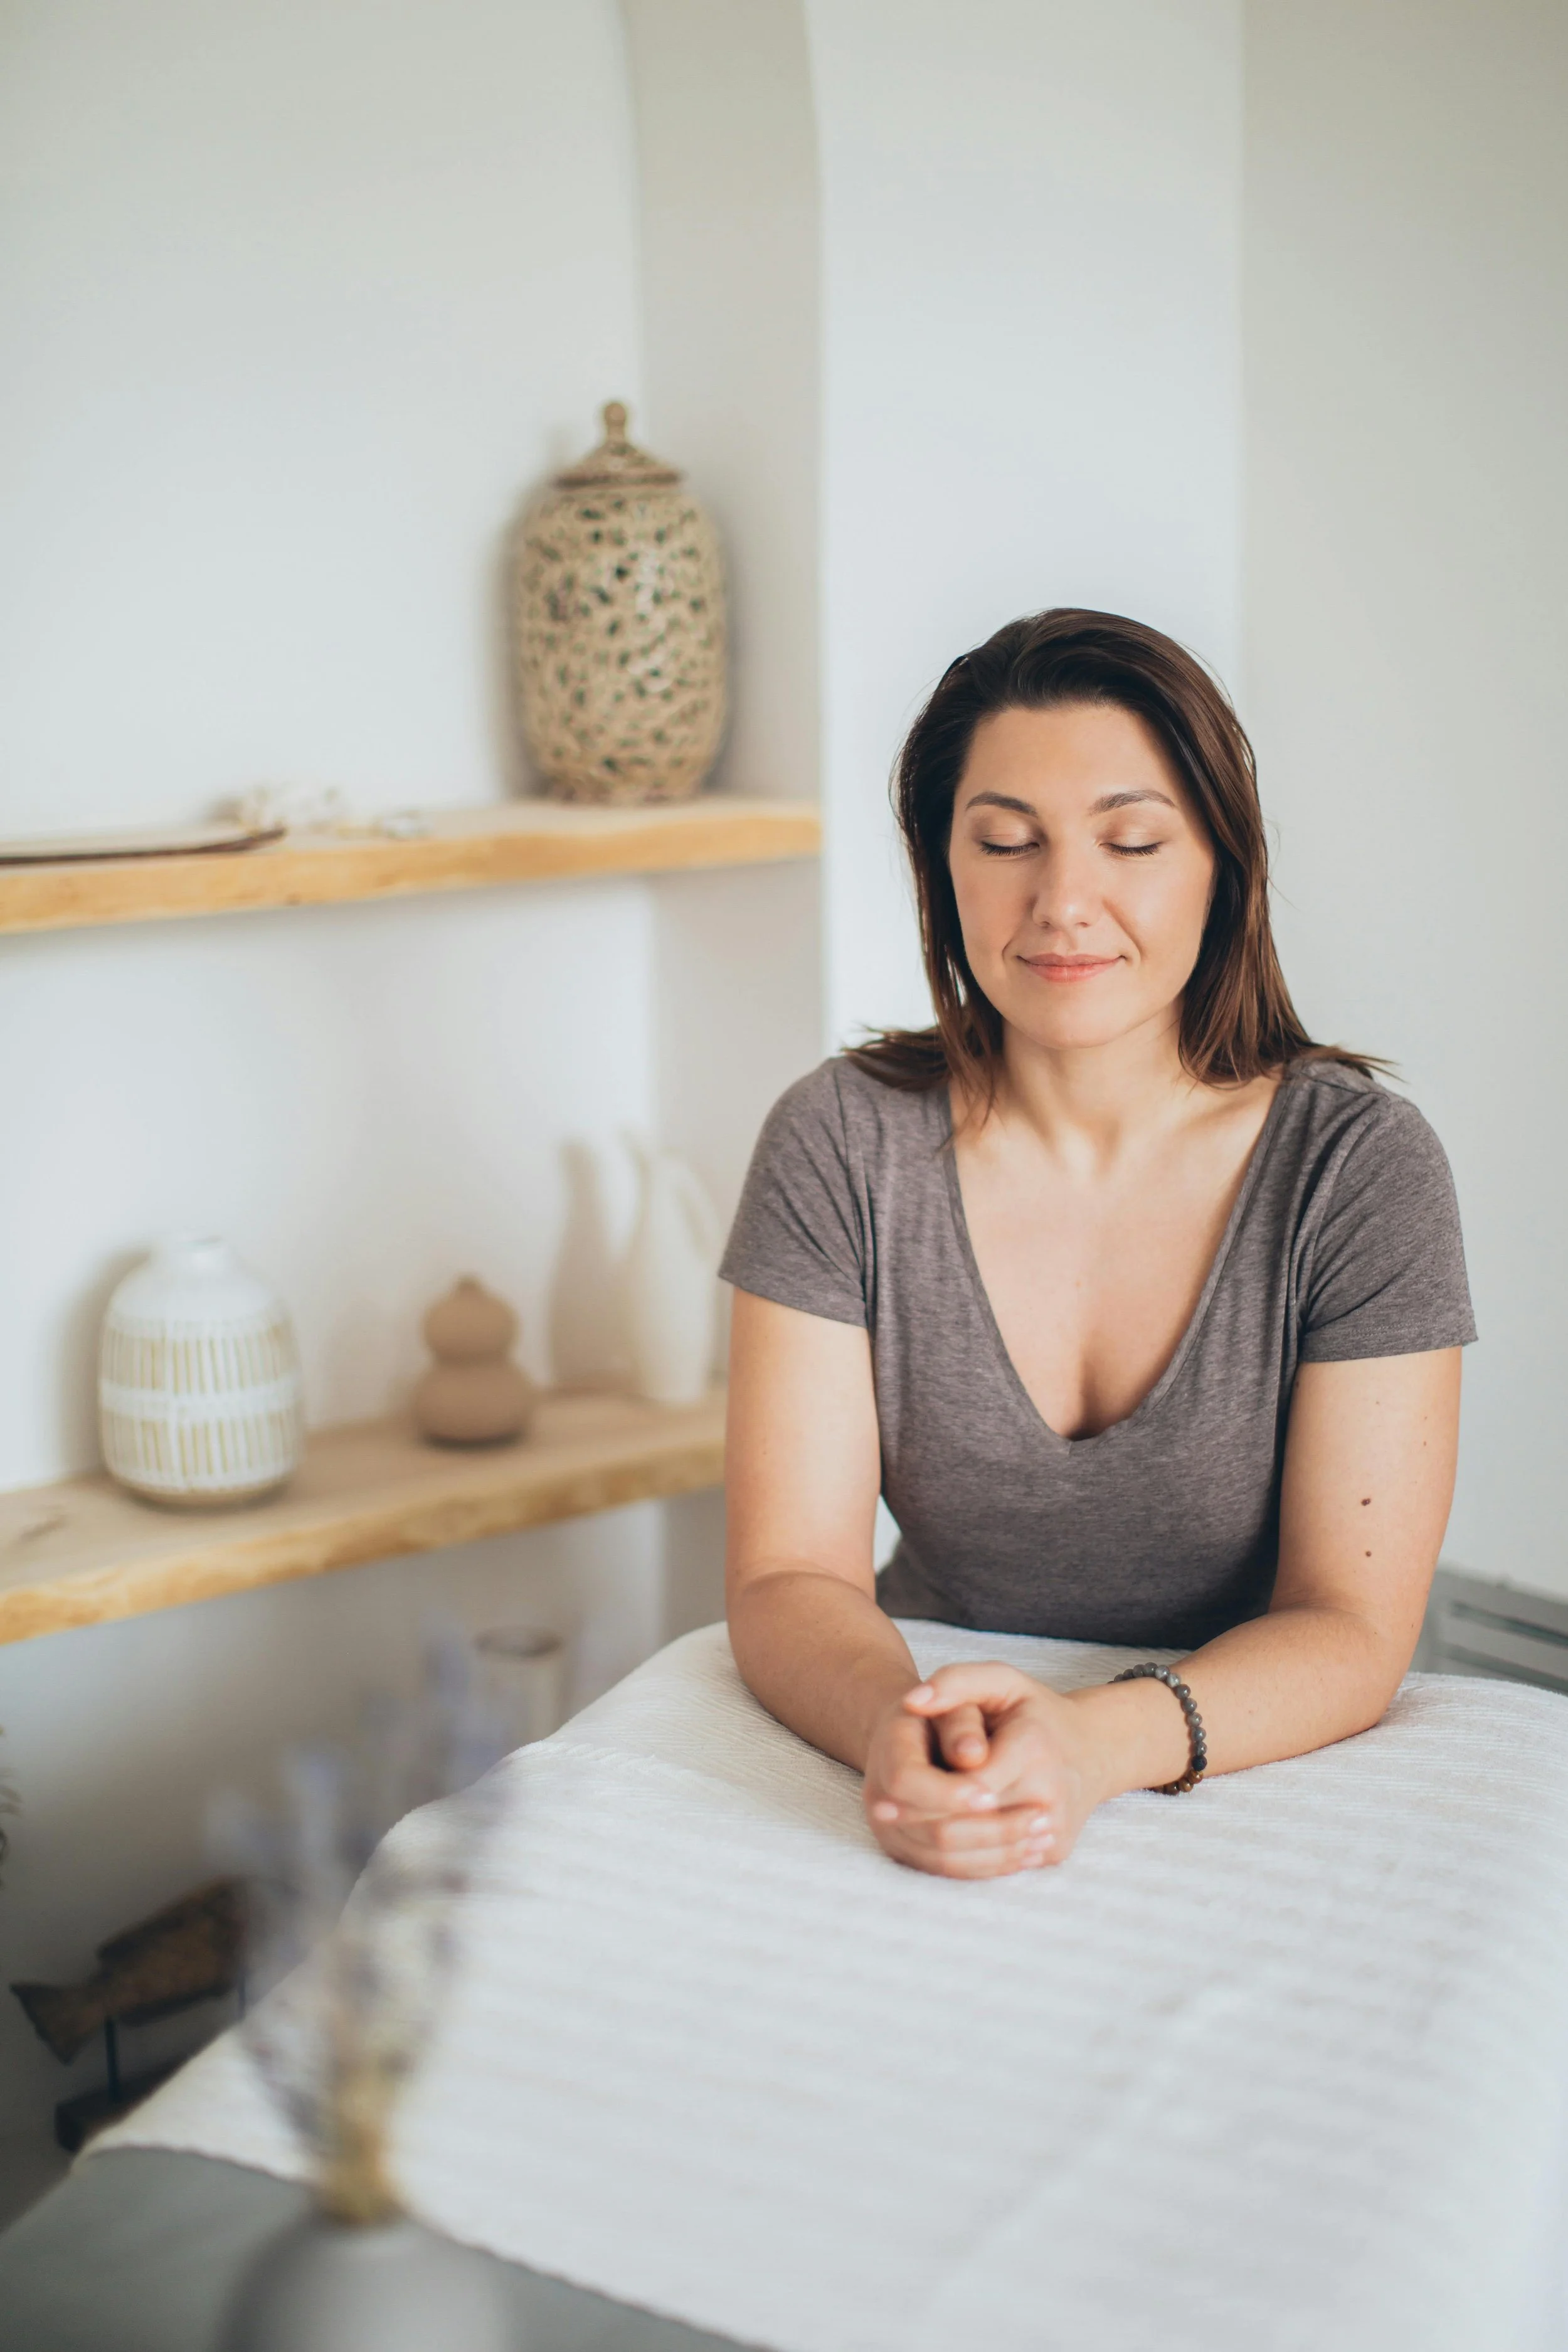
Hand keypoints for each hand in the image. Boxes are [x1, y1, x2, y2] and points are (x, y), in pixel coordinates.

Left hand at [863, 1662, 1111, 1877]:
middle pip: (970, 1826)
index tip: (882, 1797)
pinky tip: (930, 1843)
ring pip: (981, 1856)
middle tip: (879, 1814)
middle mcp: (1049, 1794)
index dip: (924, 1794)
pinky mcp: (1056, 1852)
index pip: (966, 1787)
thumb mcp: (1000, 1680)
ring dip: (934, 1847)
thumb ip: (956, 1681)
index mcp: (1033, 1748)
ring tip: (897, 1830)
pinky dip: (962, 1860)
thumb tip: (913, 1701)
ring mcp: (1054, 1829)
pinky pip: (1000, 1868)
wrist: (1090, 1749)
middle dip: (920, 1822)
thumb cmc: (1032, 1711)